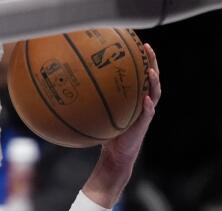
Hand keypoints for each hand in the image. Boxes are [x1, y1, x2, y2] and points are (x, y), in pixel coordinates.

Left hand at [84, 43, 160, 207]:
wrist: (114, 156)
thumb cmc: (104, 134)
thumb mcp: (96, 115)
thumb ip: (88, 103)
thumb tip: (66, 90)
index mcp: (133, 97)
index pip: (138, 73)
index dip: (138, 58)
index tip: (135, 42)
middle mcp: (143, 101)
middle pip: (152, 77)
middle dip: (152, 62)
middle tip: (147, 48)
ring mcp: (146, 112)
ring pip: (155, 92)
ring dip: (154, 82)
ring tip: (151, 72)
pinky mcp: (144, 125)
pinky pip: (148, 113)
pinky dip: (148, 106)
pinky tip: (147, 99)